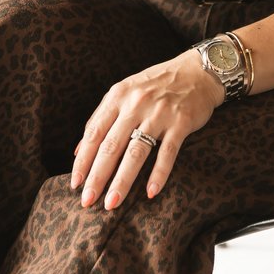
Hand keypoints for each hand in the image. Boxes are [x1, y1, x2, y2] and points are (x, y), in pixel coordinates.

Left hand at [72, 49, 223, 209]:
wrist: (198, 71)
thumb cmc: (156, 84)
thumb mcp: (125, 92)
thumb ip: (102, 118)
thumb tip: (79, 151)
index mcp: (118, 96)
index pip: (94, 133)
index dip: (83, 160)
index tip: (75, 184)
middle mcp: (135, 104)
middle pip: (111, 146)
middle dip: (97, 176)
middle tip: (88, 201)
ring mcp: (159, 113)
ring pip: (136, 152)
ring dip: (123, 180)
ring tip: (113, 202)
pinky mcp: (181, 122)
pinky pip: (168, 152)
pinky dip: (159, 173)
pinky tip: (151, 192)